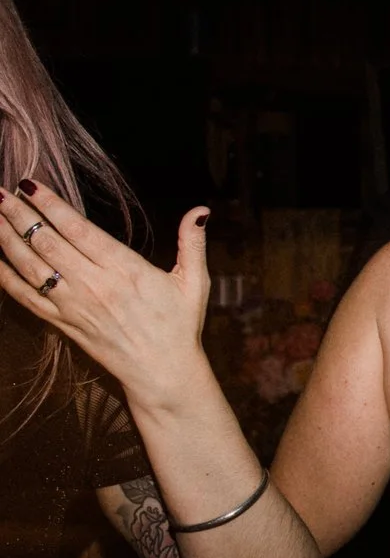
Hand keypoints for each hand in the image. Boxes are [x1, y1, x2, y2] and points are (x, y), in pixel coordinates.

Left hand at [0, 184, 214, 411]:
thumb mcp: (194, 282)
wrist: (162, 373)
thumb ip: (193, 243)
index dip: (51, 205)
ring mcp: (73, 306)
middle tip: (0, 192)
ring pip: (30, 266)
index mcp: (125, 270)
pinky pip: (25, 297)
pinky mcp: (62, 323)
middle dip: (20, 214)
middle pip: (47, 243)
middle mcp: (93, 285)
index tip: (30, 184)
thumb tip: (200, 210)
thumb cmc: (180, 326)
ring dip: (7, 239)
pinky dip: (4, 277)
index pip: (78, 229)